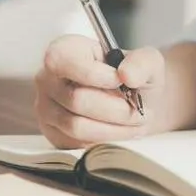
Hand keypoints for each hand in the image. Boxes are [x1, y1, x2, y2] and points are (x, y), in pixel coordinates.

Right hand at [35, 36, 165, 147]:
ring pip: (77, 126)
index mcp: (65, 51)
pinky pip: (77, 144)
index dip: (96, 76)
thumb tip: (127, 75)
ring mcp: (47, 108)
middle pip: (77, 100)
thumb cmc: (136, 79)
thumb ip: (141, 63)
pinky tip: (120, 132)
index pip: (65, 62)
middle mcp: (48, 78)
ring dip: (114, 129)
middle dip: (116, 109)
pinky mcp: (54, 134)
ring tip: (135, 123)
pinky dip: (106, 141)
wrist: (137, 103)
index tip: (122, 82)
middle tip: (140, 112)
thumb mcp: (148, 62)